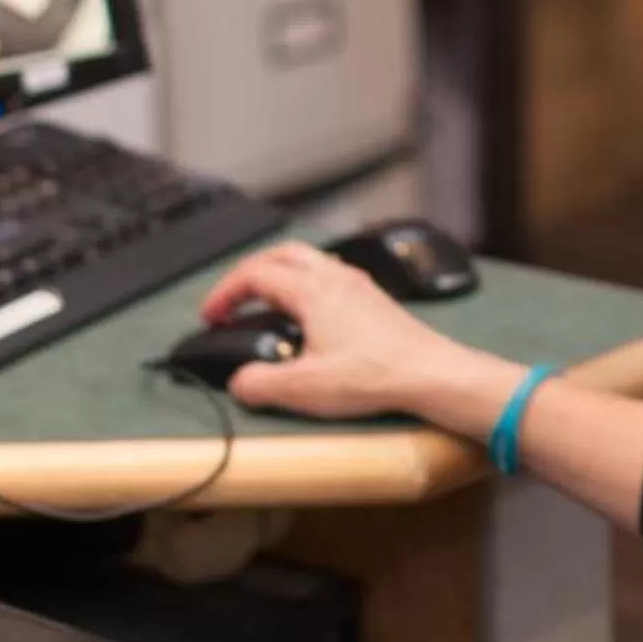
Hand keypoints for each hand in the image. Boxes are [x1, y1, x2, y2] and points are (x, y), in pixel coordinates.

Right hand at [196, 241, 511, 426]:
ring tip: (265, 303)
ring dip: (279, 275)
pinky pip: (330, 276)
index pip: (254, 274)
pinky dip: (306, 285)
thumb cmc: (379, 374)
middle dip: (249, 273)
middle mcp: (336, 278)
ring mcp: (358, 286)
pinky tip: (309, 315)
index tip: (211, 314)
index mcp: (313, 290)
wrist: (431, 374)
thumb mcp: (304, 388)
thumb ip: (260, 384)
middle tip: (233, 298)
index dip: (225, 292)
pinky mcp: (374, 300)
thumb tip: (240, 381)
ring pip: (309, 261)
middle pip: (281, 254)